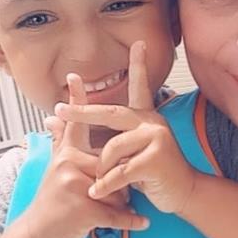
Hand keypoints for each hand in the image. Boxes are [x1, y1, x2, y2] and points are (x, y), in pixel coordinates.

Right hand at [24, 74, 148, 237]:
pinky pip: (116, 213)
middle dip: (118, 180)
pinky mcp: (84, 211)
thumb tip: (52, 115)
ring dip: (120, 202)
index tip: (76, 76)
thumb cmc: (52, 200)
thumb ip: (59, 140)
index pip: (75, 123)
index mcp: (66, 154)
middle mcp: (68, 165)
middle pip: (112, 163)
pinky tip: (144, 222)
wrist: (39, 233)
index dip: (77, 101)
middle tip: (108, 194)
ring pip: (117, 187)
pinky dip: (131, 221)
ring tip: (109, 210)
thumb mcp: (54, 167)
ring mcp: (75, 187)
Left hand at [54, 41, 196, 214]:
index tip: (138, 43)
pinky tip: (97, 192)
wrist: (184, 194)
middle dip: (82, 112)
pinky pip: (120, 171)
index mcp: (146, 118)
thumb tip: (53, 121)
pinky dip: (105, 185)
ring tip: (99, 183)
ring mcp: (156, 139)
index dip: (139, 65)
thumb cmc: (153, 174)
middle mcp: (152, 123)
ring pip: (112, 149)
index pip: (140, 87)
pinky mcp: (156, 161)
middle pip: (110, 113)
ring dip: (101, 170)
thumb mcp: (124, 154)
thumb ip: (98, 139)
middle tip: (59, 108)